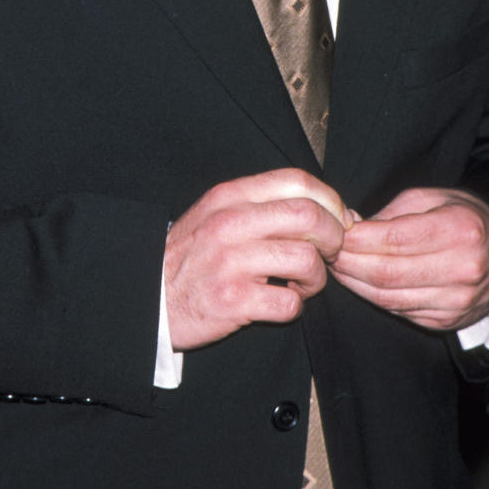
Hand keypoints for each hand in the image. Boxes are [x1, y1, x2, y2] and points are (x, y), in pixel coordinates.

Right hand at [164, 169, 353, 350]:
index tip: (338, 220)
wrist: (150, 296)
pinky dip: (295, 307)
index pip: (297, 180)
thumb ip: (265, 205)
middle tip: (329, 253)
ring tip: (302, 283)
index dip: (330, 200)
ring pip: (306, 260)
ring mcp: (231, 262)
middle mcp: (231, 222)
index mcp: (231, 195)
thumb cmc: (193, 256)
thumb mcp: (219, 212)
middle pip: (309, 216)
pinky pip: (289, 303)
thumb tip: (331, 208)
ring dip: (316, 277)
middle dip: (333, 237)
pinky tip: (280, 302)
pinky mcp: (231, 301)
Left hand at [330, 187, 488, 330]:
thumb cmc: (467, 219)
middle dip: (348, 263)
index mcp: (459, 231)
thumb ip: (393, 212)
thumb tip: (351, 225)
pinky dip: (374, 298)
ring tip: (337, 267)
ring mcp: (456, 302)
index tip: (334, 231)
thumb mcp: (435, 198)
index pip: (393, 240)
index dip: (357, 239)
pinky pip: (400, 312)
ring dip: (355, 284)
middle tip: (327, 251)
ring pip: (389, 299)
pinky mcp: (448, 322)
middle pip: (387, 274)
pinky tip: (362, 283)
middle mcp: (461, 271)